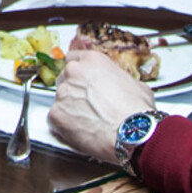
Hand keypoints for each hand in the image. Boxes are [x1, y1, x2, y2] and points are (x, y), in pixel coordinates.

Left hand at [47, 51, 155, 165]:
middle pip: (64, 78)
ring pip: (59, 99)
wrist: (132, 133)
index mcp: (92, 60)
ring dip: (69, 109)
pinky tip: (79, 132)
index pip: (74, 59)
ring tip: (87, 122)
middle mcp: (73, 72)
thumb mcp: (136, 85)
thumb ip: (119, 80)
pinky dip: (63, 126)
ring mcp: (62, 93)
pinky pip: (54, 120)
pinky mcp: (55, 114)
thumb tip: (120, 86)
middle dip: (73, 91)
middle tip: (87, 105)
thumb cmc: (137, 111)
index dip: (80, 73)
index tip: (82, 82)